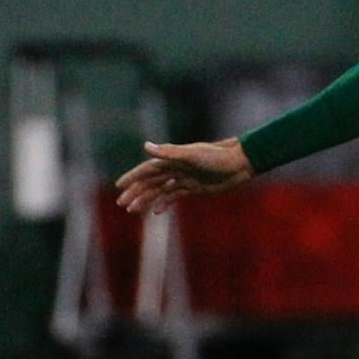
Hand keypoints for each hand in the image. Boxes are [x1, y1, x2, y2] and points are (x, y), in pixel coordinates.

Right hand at [114, 138, 253, 214]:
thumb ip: (168, 152)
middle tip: (122, 204)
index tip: (119, 186)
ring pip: (160, 190)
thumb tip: (145, 146)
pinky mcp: (195, 187)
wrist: (239, 163)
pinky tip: (156, 212)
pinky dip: (164, 203)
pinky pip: (175, 196)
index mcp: (172, 159)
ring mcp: (185, 178)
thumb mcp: (192, 155)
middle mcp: (176, 168)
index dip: (133, 177)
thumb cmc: (217, 156)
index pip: (147, 169)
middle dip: (136, 192)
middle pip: (151, 182)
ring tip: (133, 210)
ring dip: (147, 199)